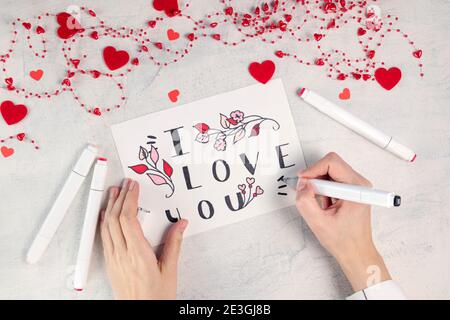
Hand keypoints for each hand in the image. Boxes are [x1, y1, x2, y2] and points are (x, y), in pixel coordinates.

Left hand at [100, 178, 187, 299]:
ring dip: (109, 207)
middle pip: (115, 219)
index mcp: (138, 254)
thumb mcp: (170, 270)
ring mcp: (113, 259)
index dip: (130, 199)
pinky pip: (103, 238)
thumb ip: (174, 244)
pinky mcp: (110, 264)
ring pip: (106, 226)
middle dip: (120, 198)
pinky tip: (106, 215)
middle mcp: (122, 255)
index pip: (129, 219)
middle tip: (125, 184)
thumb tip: (181, 224)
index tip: (134, 187)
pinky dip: (104, 222)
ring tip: (114, 193)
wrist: (141, 313)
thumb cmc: (155, 297)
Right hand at [295, 152, 390, 291]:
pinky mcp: (349, 190)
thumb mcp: (318, 223)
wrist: (355, 252)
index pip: (332, 163)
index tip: (303, 181)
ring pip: (328, 172)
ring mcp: (354, 186)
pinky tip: (324, 205)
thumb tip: (302, 185)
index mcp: (356, 188)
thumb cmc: (345, 241)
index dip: (313, 169)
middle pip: (330, 165)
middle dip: (314, 178)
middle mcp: (358, 183)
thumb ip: (306, 201)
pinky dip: (321, 190)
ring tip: (321, 204)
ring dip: (318, 186)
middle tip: (308, 194)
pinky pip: (330, 181)